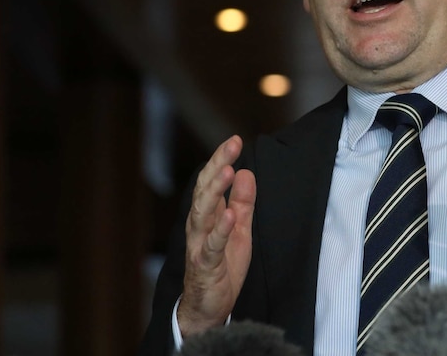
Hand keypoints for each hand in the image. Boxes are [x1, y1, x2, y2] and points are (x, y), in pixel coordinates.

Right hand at [177, 135, 256, 336]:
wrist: (209, 308)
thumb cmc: (222, 267)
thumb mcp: (240, 229)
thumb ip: (243, 203)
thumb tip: (247, 172)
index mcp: (207, 215)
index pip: (211, 182)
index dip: (221, 160)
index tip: (235, 139)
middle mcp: (199, 226)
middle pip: (204, 190)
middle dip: (218, 166)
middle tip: (232, 146)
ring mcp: (200, 245)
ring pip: (203, 213)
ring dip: (215, 191)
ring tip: (228, 171)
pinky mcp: (206, 265)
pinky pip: (212, 246)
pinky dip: (220, 230)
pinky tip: (229, 215)